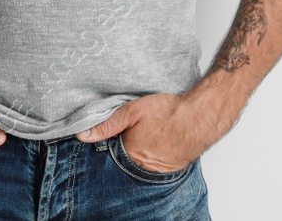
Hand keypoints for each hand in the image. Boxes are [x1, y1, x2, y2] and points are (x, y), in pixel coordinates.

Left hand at [75, 92, 229, 172]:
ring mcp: (156, 170)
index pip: (109, 153)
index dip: (111, 142)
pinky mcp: (170, 169)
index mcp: (128, 153)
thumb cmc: (167, 111)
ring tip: (148, 136)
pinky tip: (158, 143)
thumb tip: (82, 135)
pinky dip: (153, 156)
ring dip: (139, 153)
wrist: (199, 117)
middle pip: (124, 160)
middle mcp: (141, 166)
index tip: (115, 133)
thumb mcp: (132, 111)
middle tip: (136, 132)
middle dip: (125, 148)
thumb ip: (107, 124)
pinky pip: (155, 166)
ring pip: (139, 164)